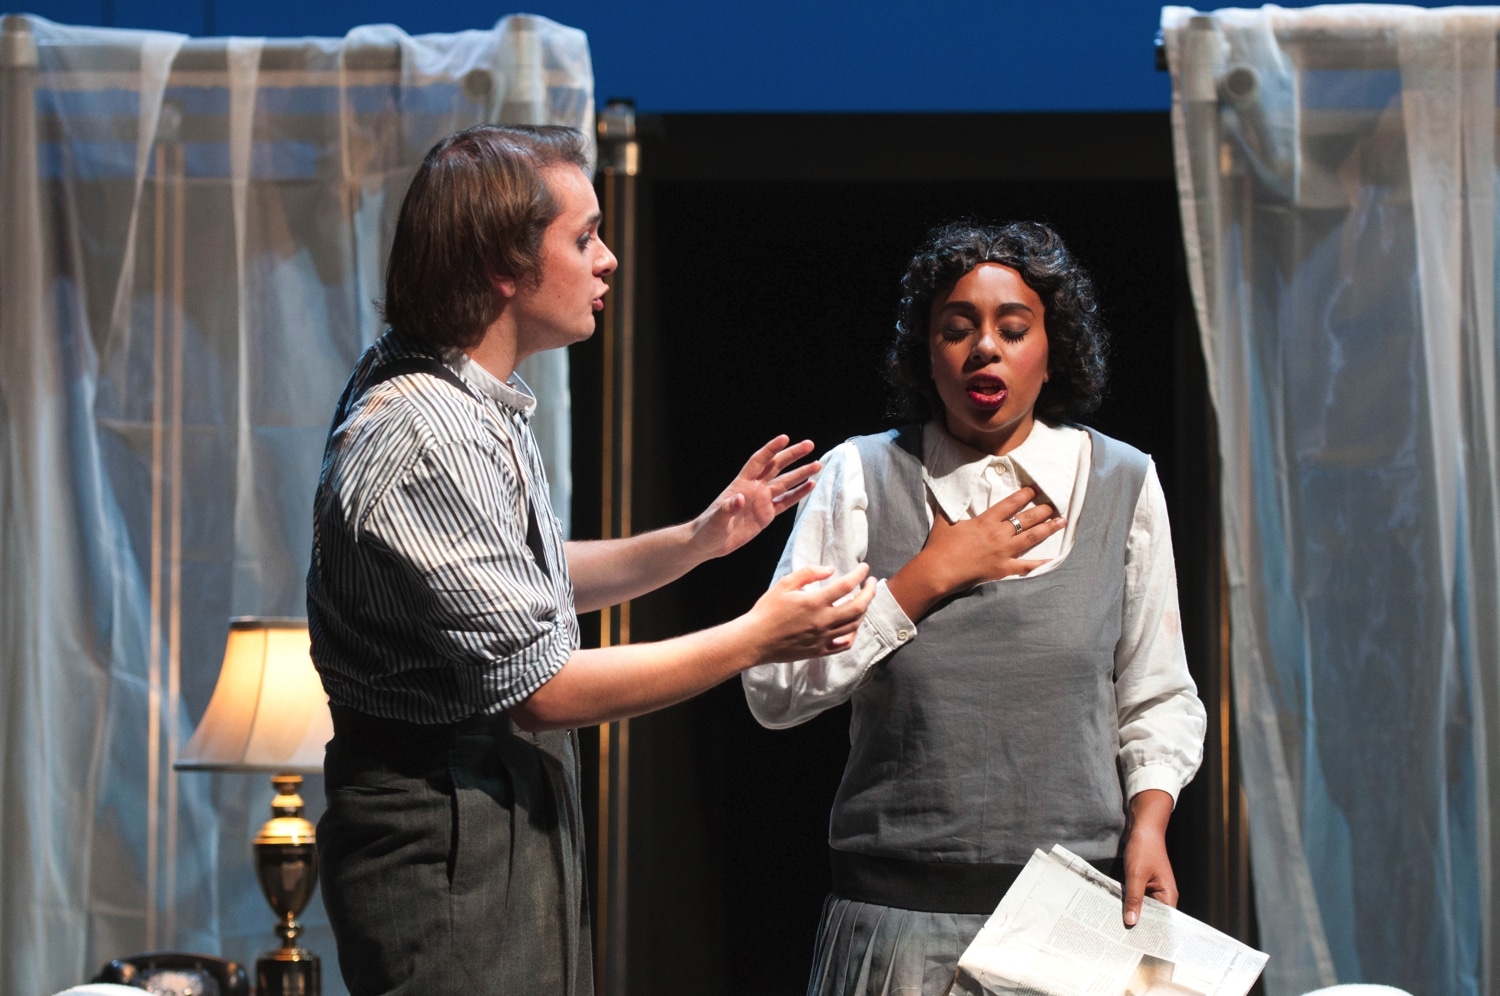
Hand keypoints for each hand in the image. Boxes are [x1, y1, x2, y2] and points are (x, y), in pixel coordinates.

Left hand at [689, 435, 819, 559]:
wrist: (709, 543)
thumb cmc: (708, 529)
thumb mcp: (716, 519)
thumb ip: (727, 508)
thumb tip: (739, 498)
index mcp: (742, 484)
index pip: (759, 461)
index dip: (771, 449)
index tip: (785, 438)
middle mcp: (754, 488)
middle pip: (777, 466)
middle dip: (793, 455)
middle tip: (810, 445)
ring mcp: (762, 501)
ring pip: (785, 483)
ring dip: (801, 474)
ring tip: (818, 465)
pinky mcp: (766, 515)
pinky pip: (786, 502)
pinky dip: (798, 494)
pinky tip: (810, 486)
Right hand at [746, 563, 876, 662]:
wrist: (755, 640)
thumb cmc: (767, 610)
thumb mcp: (784, 584)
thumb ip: (808, 574)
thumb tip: (830, 570)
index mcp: (814, 602)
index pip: (846, 586)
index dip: (859, 574)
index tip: (864, 568)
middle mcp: (823, 621)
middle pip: (858, 607)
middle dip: (870, 592)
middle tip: (872, 583)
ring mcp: (823, 638)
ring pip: (854, 625)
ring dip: (864, 611)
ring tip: (863, 601)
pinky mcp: (820, 651)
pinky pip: (844, 644)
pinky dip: (853, 634)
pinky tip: (852, 626)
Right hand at [887, 486, 1063, 620]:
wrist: (938, 570)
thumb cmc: (939, 546)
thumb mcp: (943, 520)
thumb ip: (949, 507)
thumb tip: (947, 495)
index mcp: (985, 521)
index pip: (1009, 504)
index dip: (1024, 495)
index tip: (1035, 489)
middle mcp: (998, 534)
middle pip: (1025, 519)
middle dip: (1042, 510)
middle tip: (1055, 504)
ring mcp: (1003, 552)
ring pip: (1031, 537)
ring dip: (1048, 529)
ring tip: (1061, 522)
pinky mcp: (1003, 569)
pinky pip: (1026, 566)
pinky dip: (1040, 563)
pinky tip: (1053, 559)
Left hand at [1122, 789, 1177, 926]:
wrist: (1142, 827)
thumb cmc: (1144, 848)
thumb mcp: (1135, 875)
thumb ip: (1133, 898)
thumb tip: (1131, 922)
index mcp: (1168, 895)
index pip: (1163, 922)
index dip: (1151, 933)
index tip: (1137, 945)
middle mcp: (1163, 895)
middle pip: (1152, 917)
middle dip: (1138, 925)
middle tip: (1121, 939)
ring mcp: (1153, 889)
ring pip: (1142, 908)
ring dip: (1131, 914)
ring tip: (1116, 929)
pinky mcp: (1143, 883)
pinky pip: (1136, 898)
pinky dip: (1128, 903)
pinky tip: (1115, 911)